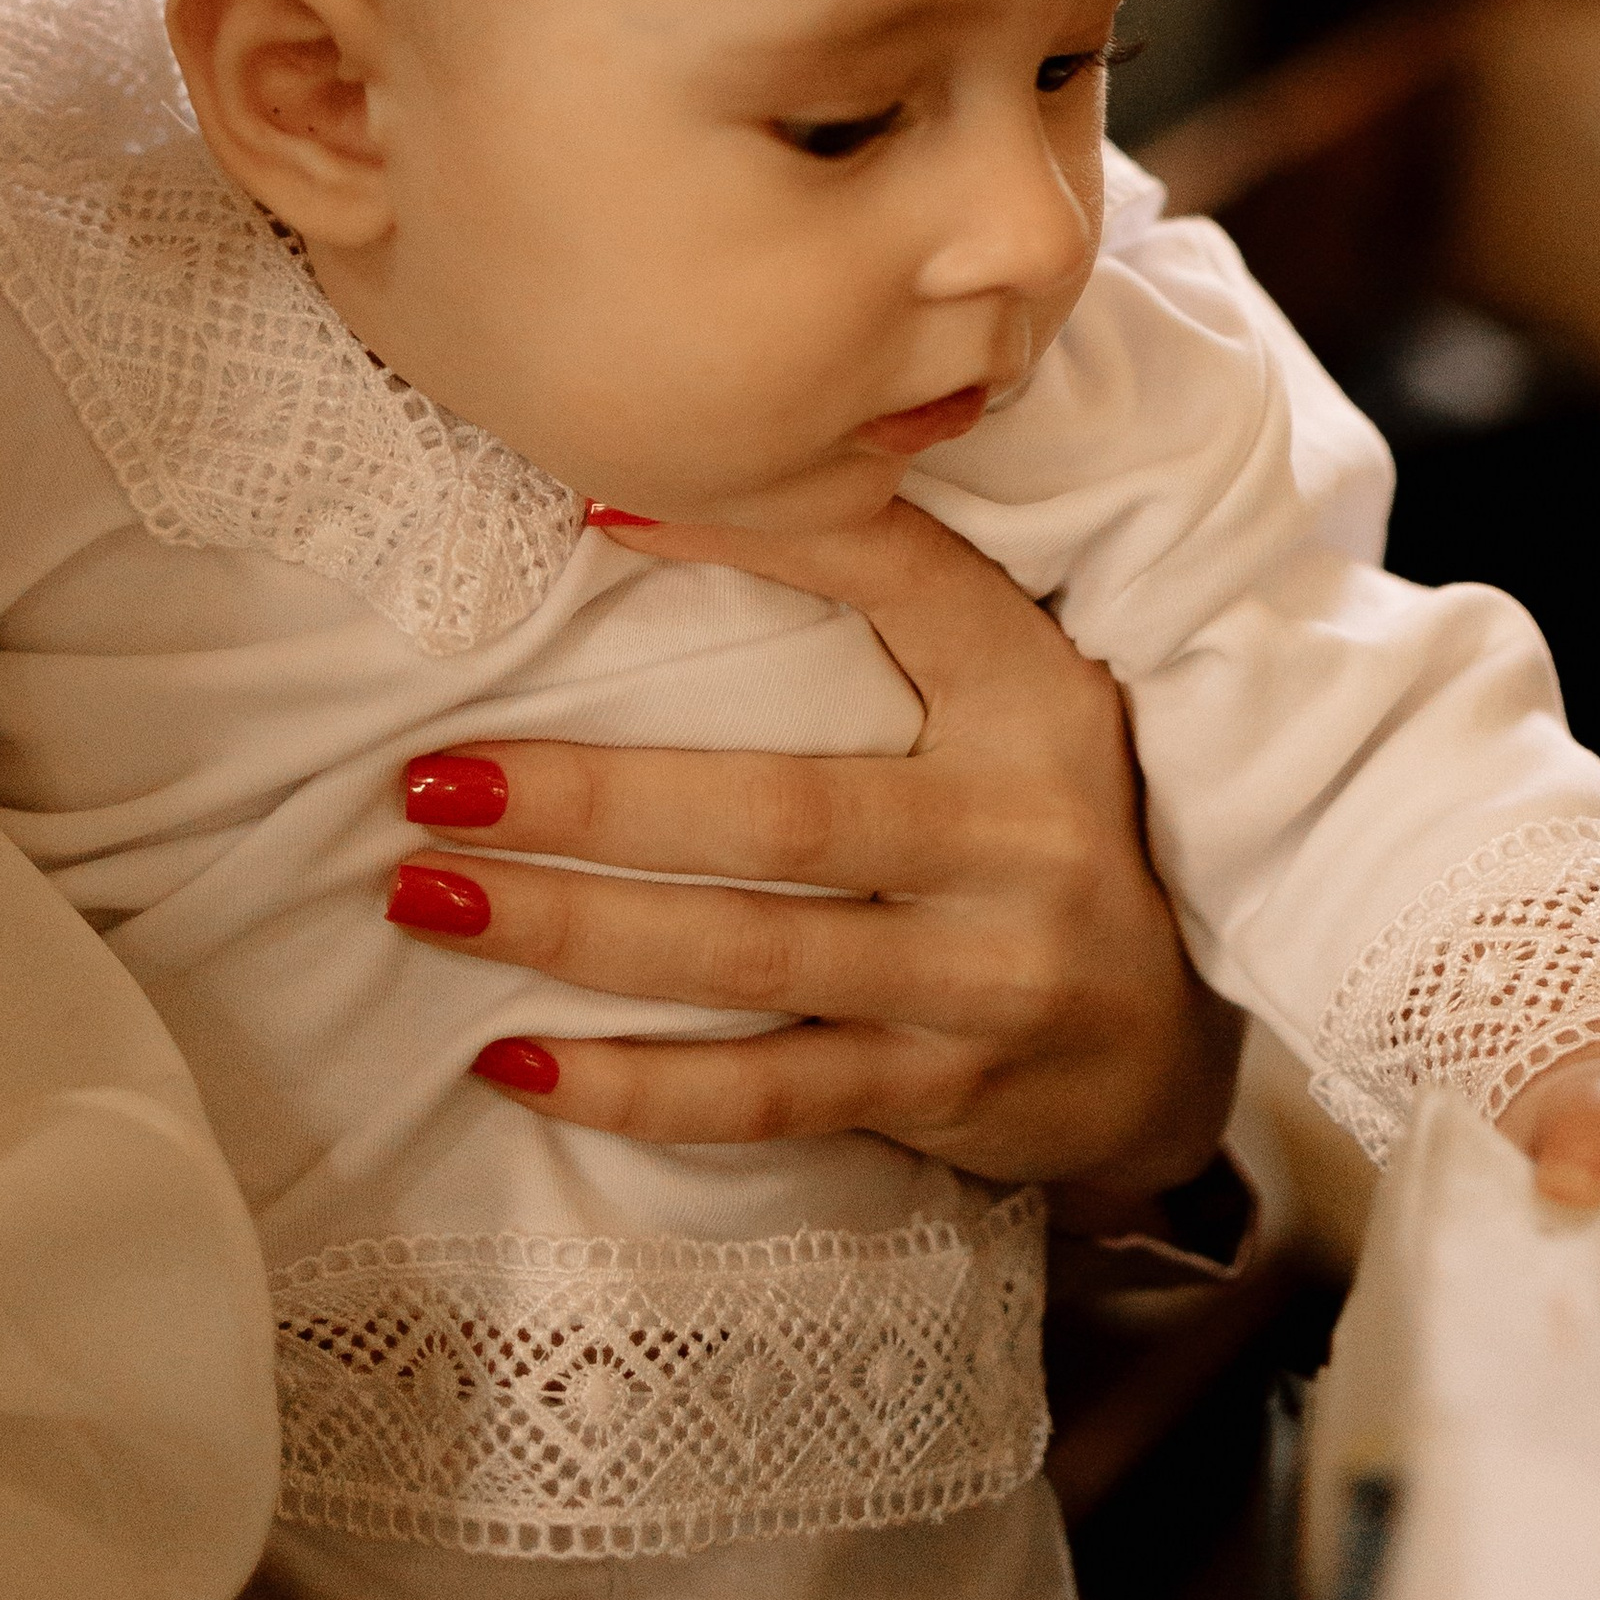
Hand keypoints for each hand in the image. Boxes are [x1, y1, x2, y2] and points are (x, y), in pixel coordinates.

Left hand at [393, 498, 1242, 1192]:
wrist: (1170, 1043)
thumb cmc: (1044, 818)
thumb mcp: (1013, 686)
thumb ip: (889, 596)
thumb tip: (641, 502)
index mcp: (1032, 697)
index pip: (897, 581)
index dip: (757, 537)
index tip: (593, 508)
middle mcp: (1017, 835)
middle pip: (779, 812)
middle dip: (592, 799)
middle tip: (432, 781)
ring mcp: (981, 979)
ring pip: (751, 955)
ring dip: (573, 930)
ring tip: (429, 895)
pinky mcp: (943, 1094)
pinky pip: (766, 1096)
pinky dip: (634, 1086)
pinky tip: (512, 1062)